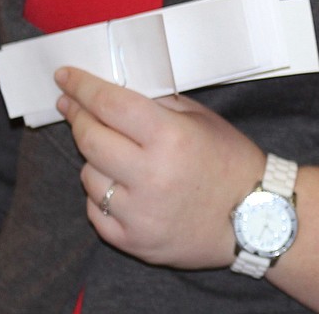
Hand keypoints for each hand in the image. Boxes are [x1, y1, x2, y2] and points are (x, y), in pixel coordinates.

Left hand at [55, 66, 264, 268]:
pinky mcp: (134, 242)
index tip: (65, 76)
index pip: (111, 104)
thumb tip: (117, 87)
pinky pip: (96, 212)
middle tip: (72, 105)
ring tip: (113, 150)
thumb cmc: (230, 161)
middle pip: (91, 139)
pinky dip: (101, 194)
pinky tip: (117, 183)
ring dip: (93, 158)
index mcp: (170, 137)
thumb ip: (158, 103)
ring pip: (89, 177)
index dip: (83, 87)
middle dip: (77, 117)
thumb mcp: (201, 118)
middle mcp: (151, 175)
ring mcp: (139, 213)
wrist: (254, 218)